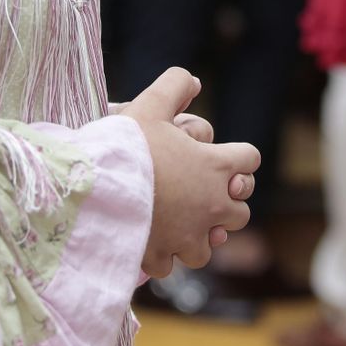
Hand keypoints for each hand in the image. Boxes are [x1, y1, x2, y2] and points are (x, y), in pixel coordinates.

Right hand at [120, 68, 259, 276]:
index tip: (217, 156)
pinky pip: (174, 264)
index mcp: (215, 167)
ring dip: (198, 235)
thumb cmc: (126, 146)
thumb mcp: (149, 104)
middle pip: (240, 211)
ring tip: (177, 222)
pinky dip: (165, 254)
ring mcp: (190, 235)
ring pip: (211, 244)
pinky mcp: (164, 256)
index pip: (250, 159)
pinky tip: (151, 239)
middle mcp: (212, 205)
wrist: (95, 189)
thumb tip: (194, 81)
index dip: (237, 156)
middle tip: (198, 193)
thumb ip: (175, 86)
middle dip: (224, 204)